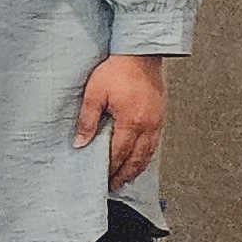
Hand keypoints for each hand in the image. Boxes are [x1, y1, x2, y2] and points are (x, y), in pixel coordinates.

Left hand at [77, 54, 165, 186]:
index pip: (118, 154)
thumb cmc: (116, 70)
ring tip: (126, 179)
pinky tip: (140, 160)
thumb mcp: (94, 94)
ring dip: (136, 169)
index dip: (110, 169)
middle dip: (124, 175)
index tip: (102, 180)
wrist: (139, 55)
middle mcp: (147, 126)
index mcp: (131, 122)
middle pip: (136, 159)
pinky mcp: (160, 116)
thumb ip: (87, 120)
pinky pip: (155, 143)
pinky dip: (147, 156)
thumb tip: (80, 142)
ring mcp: (156, 122)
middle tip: (114, 186)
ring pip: (148, 154)